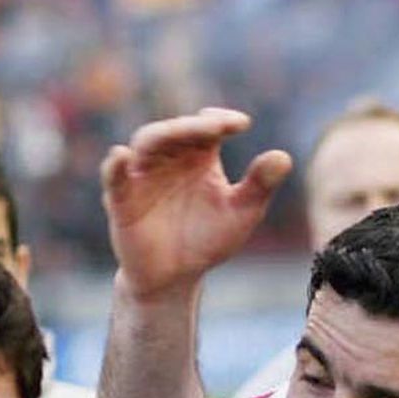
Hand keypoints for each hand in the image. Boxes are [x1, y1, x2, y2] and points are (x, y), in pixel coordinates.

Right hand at [101, 108, 291, 301]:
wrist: (176, 278)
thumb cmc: (209, 239)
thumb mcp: (241, 213)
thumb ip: (260, 185)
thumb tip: (284, 156)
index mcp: (200, 155)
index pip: (208, 125)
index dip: (221, 119)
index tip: (242, 124)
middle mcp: (170, 157)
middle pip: (177, 129)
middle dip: (194, 125)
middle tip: (216, 126)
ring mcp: (143, 175)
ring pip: (146, 143)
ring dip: (163, 135)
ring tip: (183, 131)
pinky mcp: (121, 199)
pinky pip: (114, 176)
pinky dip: (114, 165)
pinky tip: (121, 157)